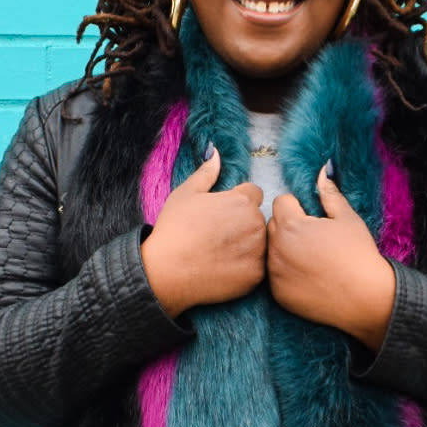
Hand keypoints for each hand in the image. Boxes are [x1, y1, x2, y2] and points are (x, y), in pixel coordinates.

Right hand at [140, 147, 266, 317]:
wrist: (166, 270)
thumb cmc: (174, 229)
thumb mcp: (186, 193)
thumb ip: (206, 172)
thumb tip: (215, 151)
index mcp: (243, 200)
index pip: (253, 194)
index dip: (236, 203)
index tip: (220, 215)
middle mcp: (256, 223)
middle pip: (257, 219)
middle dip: (243, 224)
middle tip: (217, 236)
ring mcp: (258, 250)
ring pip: (260, 243)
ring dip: (247, 245)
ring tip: (219, 253)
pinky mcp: (256, 275)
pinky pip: (256, 267)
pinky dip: (244, 268)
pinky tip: (223, 268)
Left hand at [266, 163, 395, 349]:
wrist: (365, 298)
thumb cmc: (358, 255)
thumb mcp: (347, 218)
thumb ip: (328, 193)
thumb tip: (321, 171)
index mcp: (291, 225)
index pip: (281, 202)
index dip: (298, 206)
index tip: (314, 218)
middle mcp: (276, 249)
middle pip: (272, 225)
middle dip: (288, 226)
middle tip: (314, 238)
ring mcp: (275, 273)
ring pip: (271, 250)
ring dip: (285, 248)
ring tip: (311, 258)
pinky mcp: (278, 294)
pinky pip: (275, 274)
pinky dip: (287, 272)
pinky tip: (309, 276)